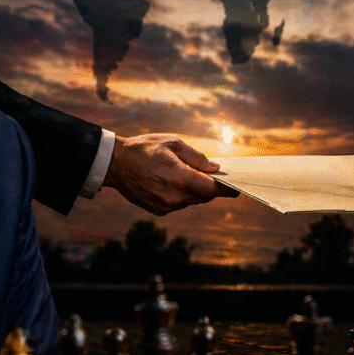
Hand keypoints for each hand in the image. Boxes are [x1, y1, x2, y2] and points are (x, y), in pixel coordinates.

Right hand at [103, 134, 237, 214]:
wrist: (116, 164)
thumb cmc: (144, 149)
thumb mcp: (172, 143)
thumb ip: (196, 157)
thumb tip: (214, 168)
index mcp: (180, 178)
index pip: (213, 189)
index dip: (227, 189)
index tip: (238, 189)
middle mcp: (175, 196)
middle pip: (204, 197)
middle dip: (210, 187)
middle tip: (212, 176)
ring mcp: (166, 206)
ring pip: (191, 201)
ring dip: (194, 190)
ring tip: (184, 175)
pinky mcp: (158, 211)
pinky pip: (178, 204)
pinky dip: (180, 195)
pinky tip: (170, 182)